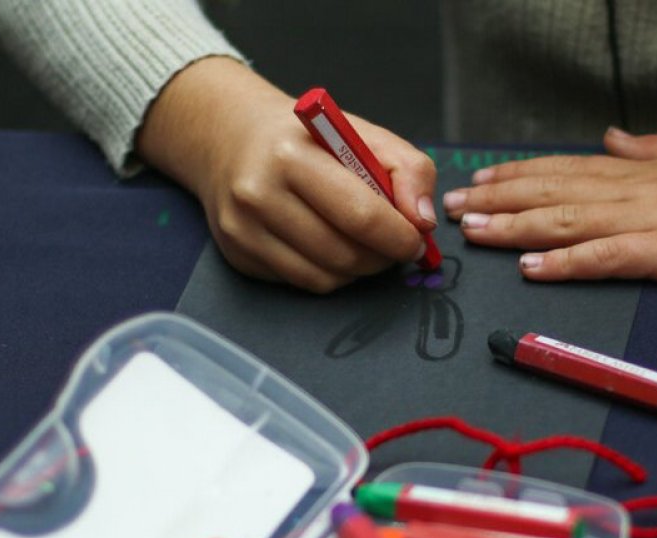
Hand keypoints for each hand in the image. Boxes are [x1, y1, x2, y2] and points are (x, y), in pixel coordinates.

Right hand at [137, 57, 436, 292]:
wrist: (233, 138)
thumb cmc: (308, 139)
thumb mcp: (363, 135)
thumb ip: (409, 170)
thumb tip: (424, 221)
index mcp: (292, 155)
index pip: (361, 214)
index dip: (400, 236)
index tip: (416, 239)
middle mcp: (259, 193)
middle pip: (344, 253)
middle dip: (383, 257)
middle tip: (395, 246)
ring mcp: (243, 229)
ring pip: (326, 277)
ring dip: (359, 269)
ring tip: (365, 245)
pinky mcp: (238, 255)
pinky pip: (303, 283)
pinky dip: (330, 274)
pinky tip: (331, 248)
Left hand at [443, 117, 656, 281]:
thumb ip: (651, 149)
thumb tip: (613, 138)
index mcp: (643, 170)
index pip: (565, 171)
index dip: (517, 176)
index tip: (477, 181)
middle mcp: (636, 190)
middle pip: (553, 193)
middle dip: (497, 200)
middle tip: (449, 207)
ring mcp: (650, 219)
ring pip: (566, 221)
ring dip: (513, 227)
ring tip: (470, 231)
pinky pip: (606, 257)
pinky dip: (565, 262)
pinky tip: (530, 267)